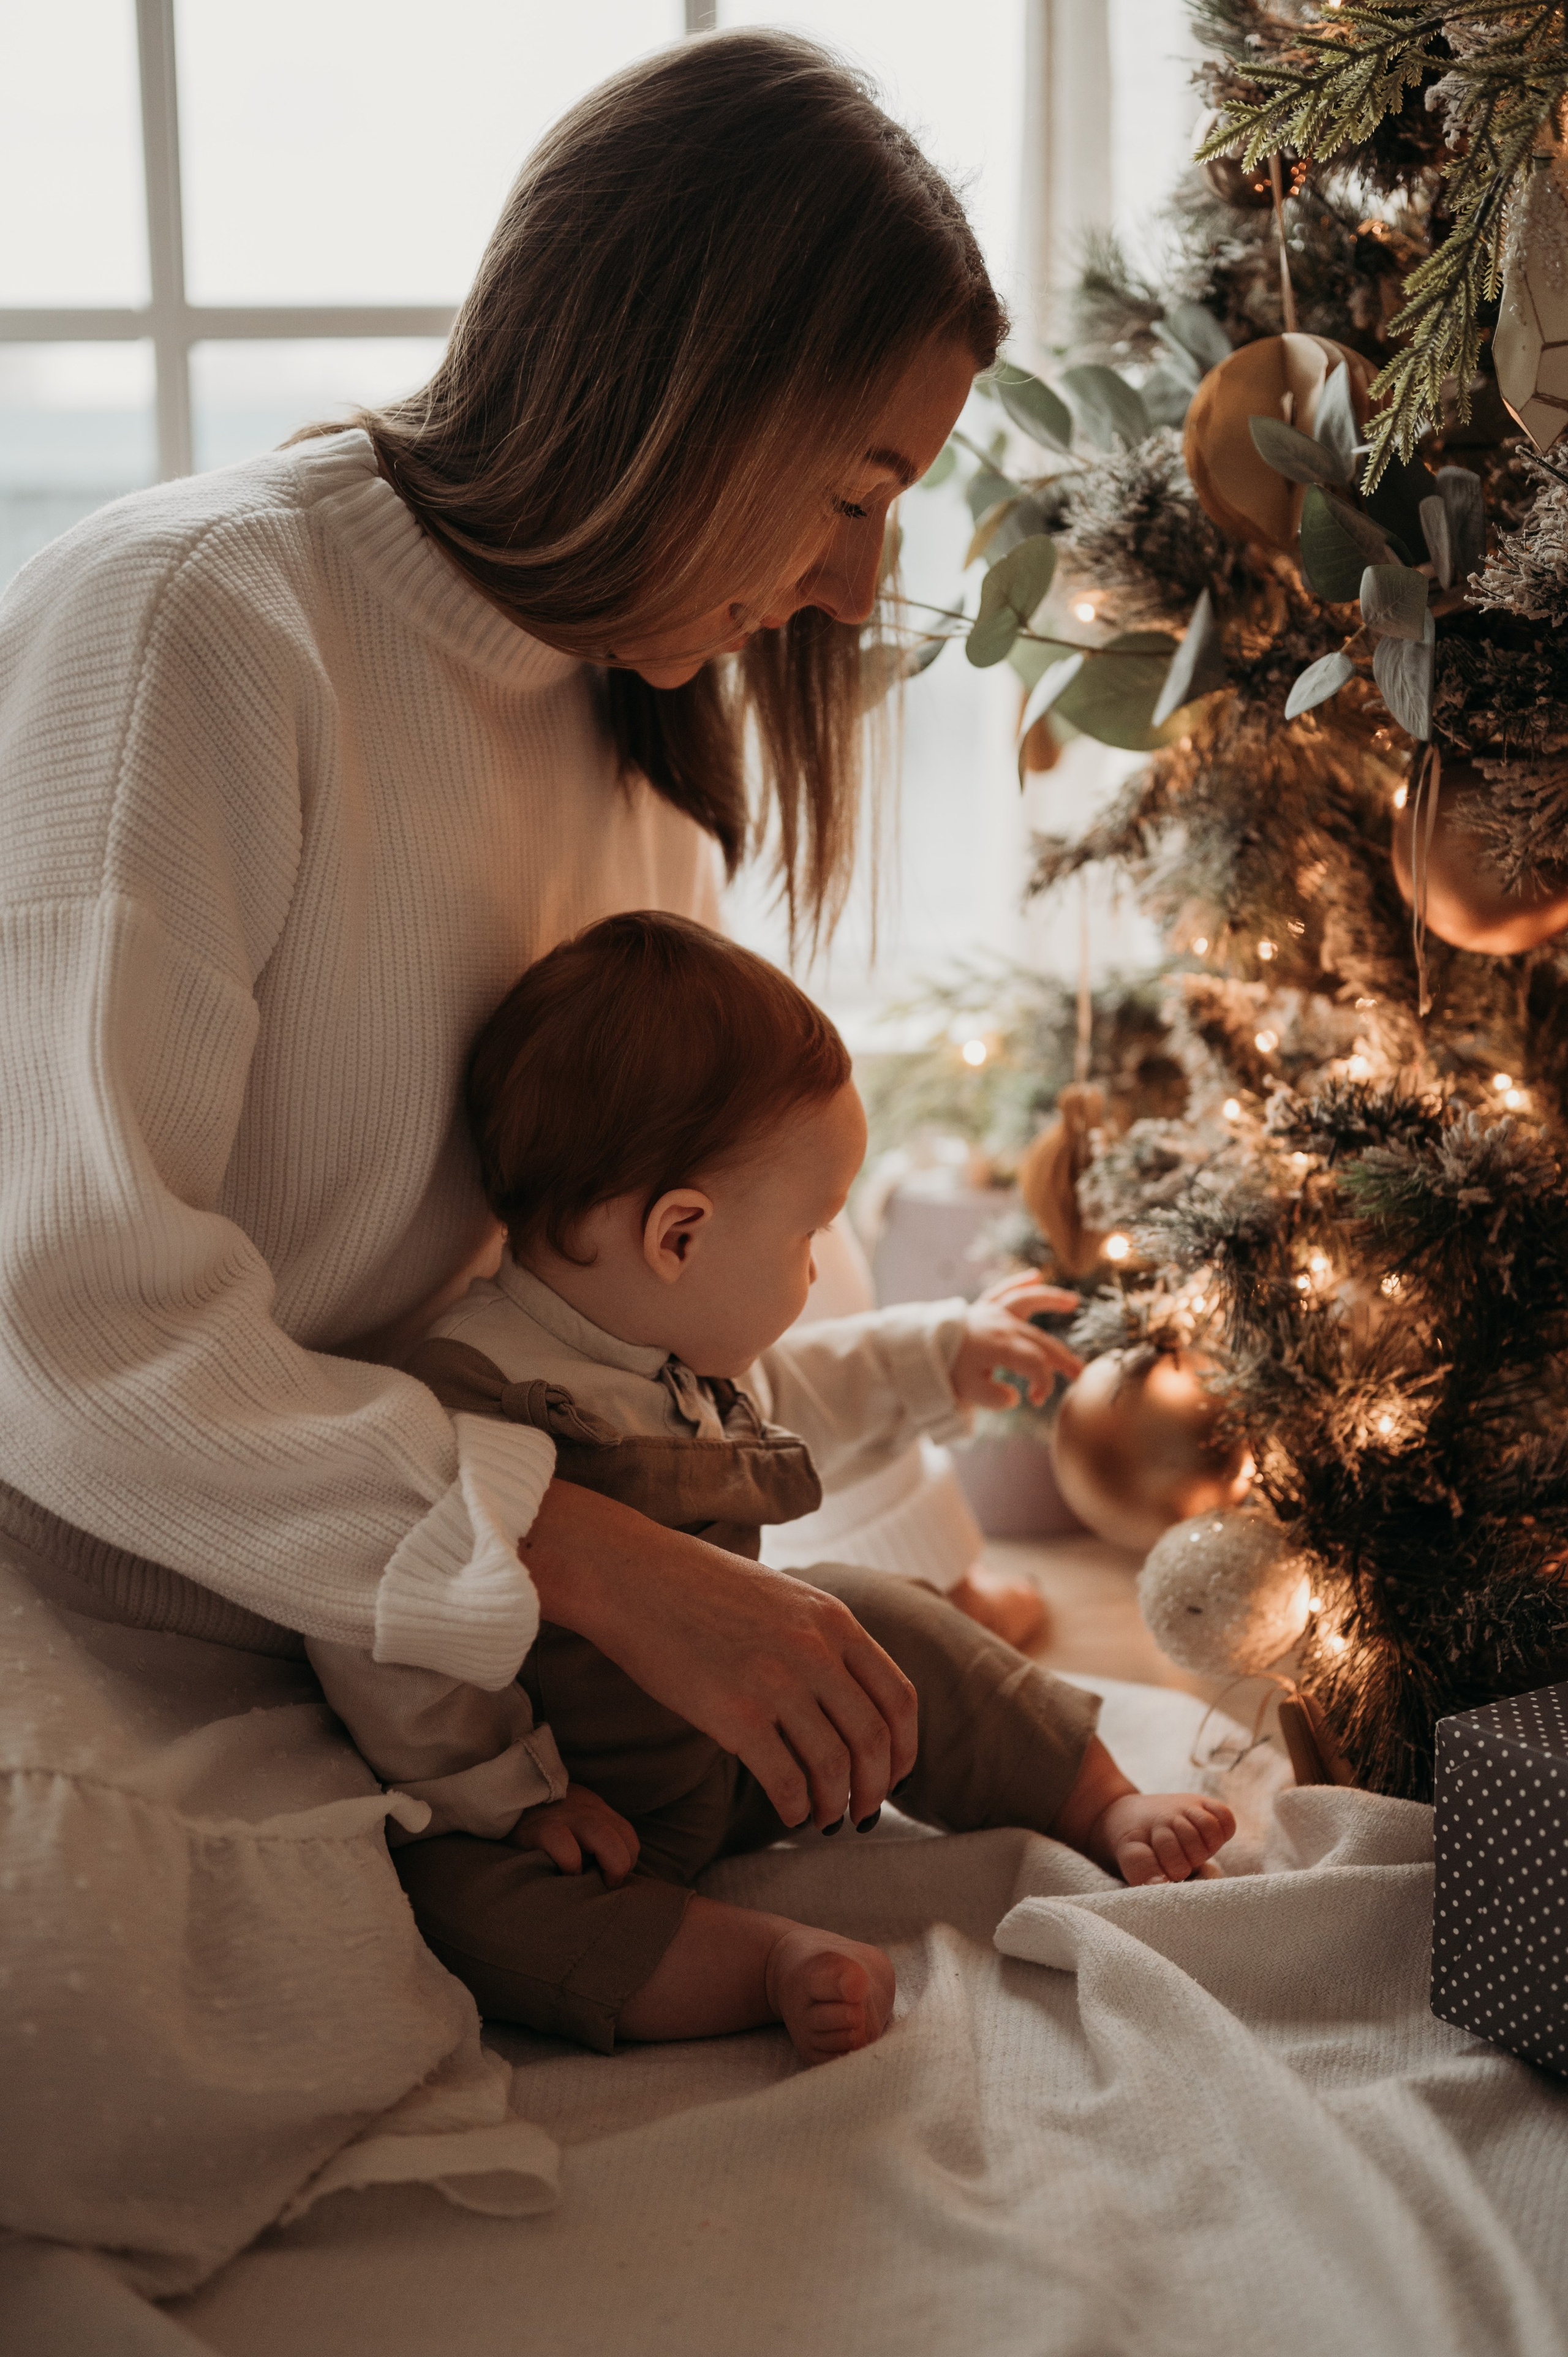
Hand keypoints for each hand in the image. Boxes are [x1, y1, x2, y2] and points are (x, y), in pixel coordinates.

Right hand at [508, 1784, 639, 1885]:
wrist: (501, 1796)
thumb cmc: (538, 1820)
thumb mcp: (571, 1819)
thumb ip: (590, 1836)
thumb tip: (605, 1872)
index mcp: (596, 1811)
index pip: (628, 1837)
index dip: (625, 1861)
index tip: (607, 1877)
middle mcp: (587, 1811)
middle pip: (625, 1839)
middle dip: (621, 1867)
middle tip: (603, 1885)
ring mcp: (566, 1818)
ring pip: (605, 1839)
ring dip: (607, 1867)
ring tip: (590, 1884)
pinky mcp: (542, 1829)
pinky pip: (566, 1847)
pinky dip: (571, 1865)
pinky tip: (562, 1875)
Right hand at [522, 1481, 917, 1833]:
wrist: (633, 1576)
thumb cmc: (700, 1588)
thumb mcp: (784, 1598)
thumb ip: (822, 1640)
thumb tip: (849, 1700)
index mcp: (834, 1621)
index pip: (899, 1698)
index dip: (906, 1749)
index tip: (896, 1776)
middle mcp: (815, 1651)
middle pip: (875, 1740)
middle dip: (876, 1788)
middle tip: (863, 1812)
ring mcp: (776, 1683)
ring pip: (834, 1767)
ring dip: (835, 1805)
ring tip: (823, 1819)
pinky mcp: (733, 1715)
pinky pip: (785, 1781)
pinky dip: (795, 1809)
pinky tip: (788, 1813)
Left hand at [949, 1270, 1082, 1407]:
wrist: (920, 1350)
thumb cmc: (946, 1371)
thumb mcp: (969, 1392)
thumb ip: (996, 1398)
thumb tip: (1015, 1396)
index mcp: (1001, 1347)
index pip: (1036, 1364)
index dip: (1044, 1383)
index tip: (1036, 1400)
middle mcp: (1002, 1325)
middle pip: (1041, 1340)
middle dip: (1062, 1359)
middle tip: (1080, 1374)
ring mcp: (993, 1313)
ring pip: (1027, 1302)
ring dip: (1051, 1300)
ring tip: (1072, 1301)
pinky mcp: (983, 1307)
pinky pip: (1003, 1290)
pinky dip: (1018, 1282)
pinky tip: (1034, 1275)